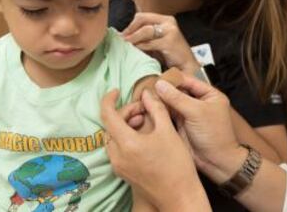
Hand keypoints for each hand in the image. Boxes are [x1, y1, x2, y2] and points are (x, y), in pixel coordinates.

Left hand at [101, 89, 208, 210]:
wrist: (179, 196)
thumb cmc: (176, 164)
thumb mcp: (168, 130)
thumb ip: (155, 108)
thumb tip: (147, 93)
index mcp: (126, 143)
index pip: (107, 115)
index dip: (109, 99)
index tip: (116, 91)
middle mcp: (117, 155)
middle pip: (110, 125)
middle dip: (125, 112)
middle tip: (144, 109)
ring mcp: (118, 166)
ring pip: (113, 137)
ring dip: (125, 125)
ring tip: (145, 121)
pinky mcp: (122, 172)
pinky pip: (117, 148)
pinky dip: (125, 137)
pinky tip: (143, 136)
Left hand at [122, 13, 199, 73]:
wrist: (187, 67)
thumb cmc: (170, 56)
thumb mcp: (157, 42)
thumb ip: (145, 36)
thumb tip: (124, 35)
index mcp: (166, 19)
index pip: (142, 16)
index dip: (130, 25)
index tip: (123, 35)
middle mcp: (169, 22)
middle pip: (142, 20)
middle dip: (130, 30)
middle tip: (122, 40)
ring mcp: (170, 31)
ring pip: (145, 30)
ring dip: (133, 38)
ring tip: (126, 45)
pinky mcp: (170, 42)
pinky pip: (149, 43)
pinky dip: (140, 47)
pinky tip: (135, 51)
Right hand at [154, 74, 244, 183]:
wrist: (216, 162)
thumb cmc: (215, 136)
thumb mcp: (197, 112)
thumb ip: (177, 98)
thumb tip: (160, 84)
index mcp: (209, 94)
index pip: (188, 80)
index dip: (173, 79)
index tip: (157, 78)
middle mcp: (198, 101)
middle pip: (178, 90)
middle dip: (164, 89)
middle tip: (147, 87)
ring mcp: (189, 113)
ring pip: (171, 101)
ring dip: (160, 99)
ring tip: (145, 96)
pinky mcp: (180, 123)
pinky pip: (167, 113)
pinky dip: (159, 110)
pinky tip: (148, 107)